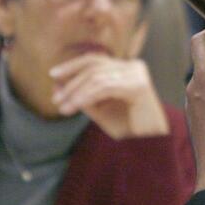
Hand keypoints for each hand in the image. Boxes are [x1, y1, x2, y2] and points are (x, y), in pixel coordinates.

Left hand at [49, 55, 168, 138]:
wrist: (151, 144)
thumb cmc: (128, 128)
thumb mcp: (99, 109)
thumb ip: (81, 96)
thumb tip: (57, 84)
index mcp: (126, 69)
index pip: (95, 60)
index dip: (72, 66)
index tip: (52, 76)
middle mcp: (133, 67)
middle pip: (94, 66)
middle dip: (71, 82)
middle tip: (56, 99)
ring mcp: (137, 75)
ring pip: (97, 77)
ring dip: (75, 92)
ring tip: (62, 107)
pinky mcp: (138, 86)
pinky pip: (105, 88)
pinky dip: (86, 97)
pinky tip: (73, 107)